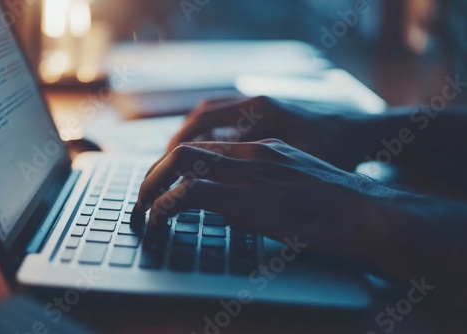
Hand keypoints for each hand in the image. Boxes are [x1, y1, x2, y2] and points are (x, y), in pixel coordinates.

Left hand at [134, 139, 383, 262]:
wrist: (367, 211)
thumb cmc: (341, 203)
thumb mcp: (300, 181)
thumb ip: (271, 182)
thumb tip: (248, 199)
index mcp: (264, 147)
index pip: (207, 145)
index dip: (178, 162)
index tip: (166, 181)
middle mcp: (251, 151)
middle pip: (186, 147)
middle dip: (156, 170)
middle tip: (144, 194)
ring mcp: (247, 171)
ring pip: (181, 163)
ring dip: (153, 184)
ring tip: (142, 208)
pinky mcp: (245, 197)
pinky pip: (189, 193)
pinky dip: (165, 205)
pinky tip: (157, 221)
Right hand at [167, 96, 368, 169]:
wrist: (366, 132)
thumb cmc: (339, 146)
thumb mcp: (298, 165)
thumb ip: (256, 174)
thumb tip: (216, 187)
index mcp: (261, 109)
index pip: (204, 121)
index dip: (178, 145)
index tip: (163, 166)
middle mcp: (258, 104)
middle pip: (203, 118)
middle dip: (179, 144)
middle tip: (164, 170)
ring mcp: (263, 111)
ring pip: (215, 121)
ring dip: (195, 143)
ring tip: (180, 169)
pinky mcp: (269, 122)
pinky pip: (232, 129)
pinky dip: (215, 144)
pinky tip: (213, 165)